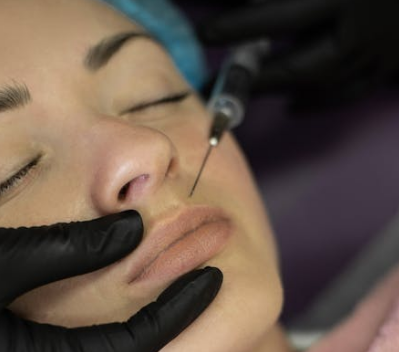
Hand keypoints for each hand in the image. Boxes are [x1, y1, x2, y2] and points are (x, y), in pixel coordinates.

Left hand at [200, 0, 398, 108]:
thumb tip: (248, 2)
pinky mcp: (393, 60)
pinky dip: (320, 100)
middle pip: (299, 63)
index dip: (239, 27)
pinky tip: (292, 107)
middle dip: (256, 76)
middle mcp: (362, 28)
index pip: (280, 16)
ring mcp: (382, 48)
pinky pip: (352, 90)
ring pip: (323, 81)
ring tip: (248, 92)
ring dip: (283, 90)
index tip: (205, 33)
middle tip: (218, 82)